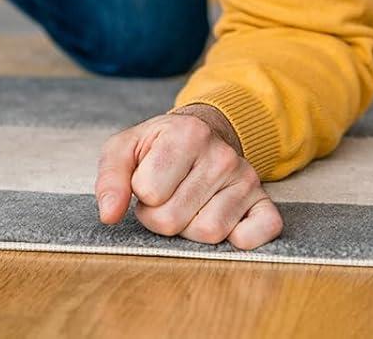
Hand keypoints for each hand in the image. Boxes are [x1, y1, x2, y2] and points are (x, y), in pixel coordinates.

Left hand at [94, 106, 282, 249]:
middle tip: (166, 196)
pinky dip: (238, 239)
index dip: (142, 195)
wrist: (199, 134)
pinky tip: (223, 219)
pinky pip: (257, 235)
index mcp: (187, 133)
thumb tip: (109, 215)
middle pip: (175, 219)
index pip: (150, 193)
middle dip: (160, 217)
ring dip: (190, 228)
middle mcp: (221, 153)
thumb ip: (110, 178)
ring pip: (209, 233)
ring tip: (188, 203)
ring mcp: (246, 177)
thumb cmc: (158, 146)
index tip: (148, 181)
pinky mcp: (264, 200)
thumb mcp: (126, 148)